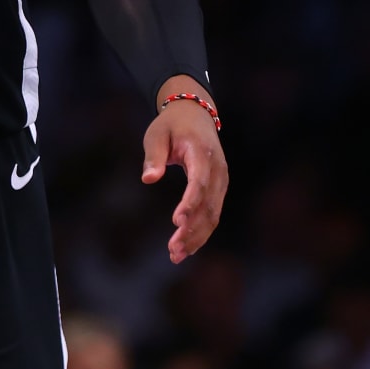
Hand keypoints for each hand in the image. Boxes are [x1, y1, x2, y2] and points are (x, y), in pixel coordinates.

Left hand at [142, 93, 227, 263]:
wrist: (195, 114)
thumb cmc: (171, 125)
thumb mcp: (156, 134)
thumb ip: (153, 156)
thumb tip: (148, 179)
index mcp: (202, 152)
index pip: (199, 182)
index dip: (190, 203)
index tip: (176, 222)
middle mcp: (217, 169)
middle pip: (208, 205)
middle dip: (192, 230)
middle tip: (173, 250)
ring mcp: (221, 180)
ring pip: (213, 214)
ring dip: (197, 237)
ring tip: (176, 255)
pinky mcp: (219, 188)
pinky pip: (213, 214)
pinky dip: (201, 232)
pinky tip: (187, 247)